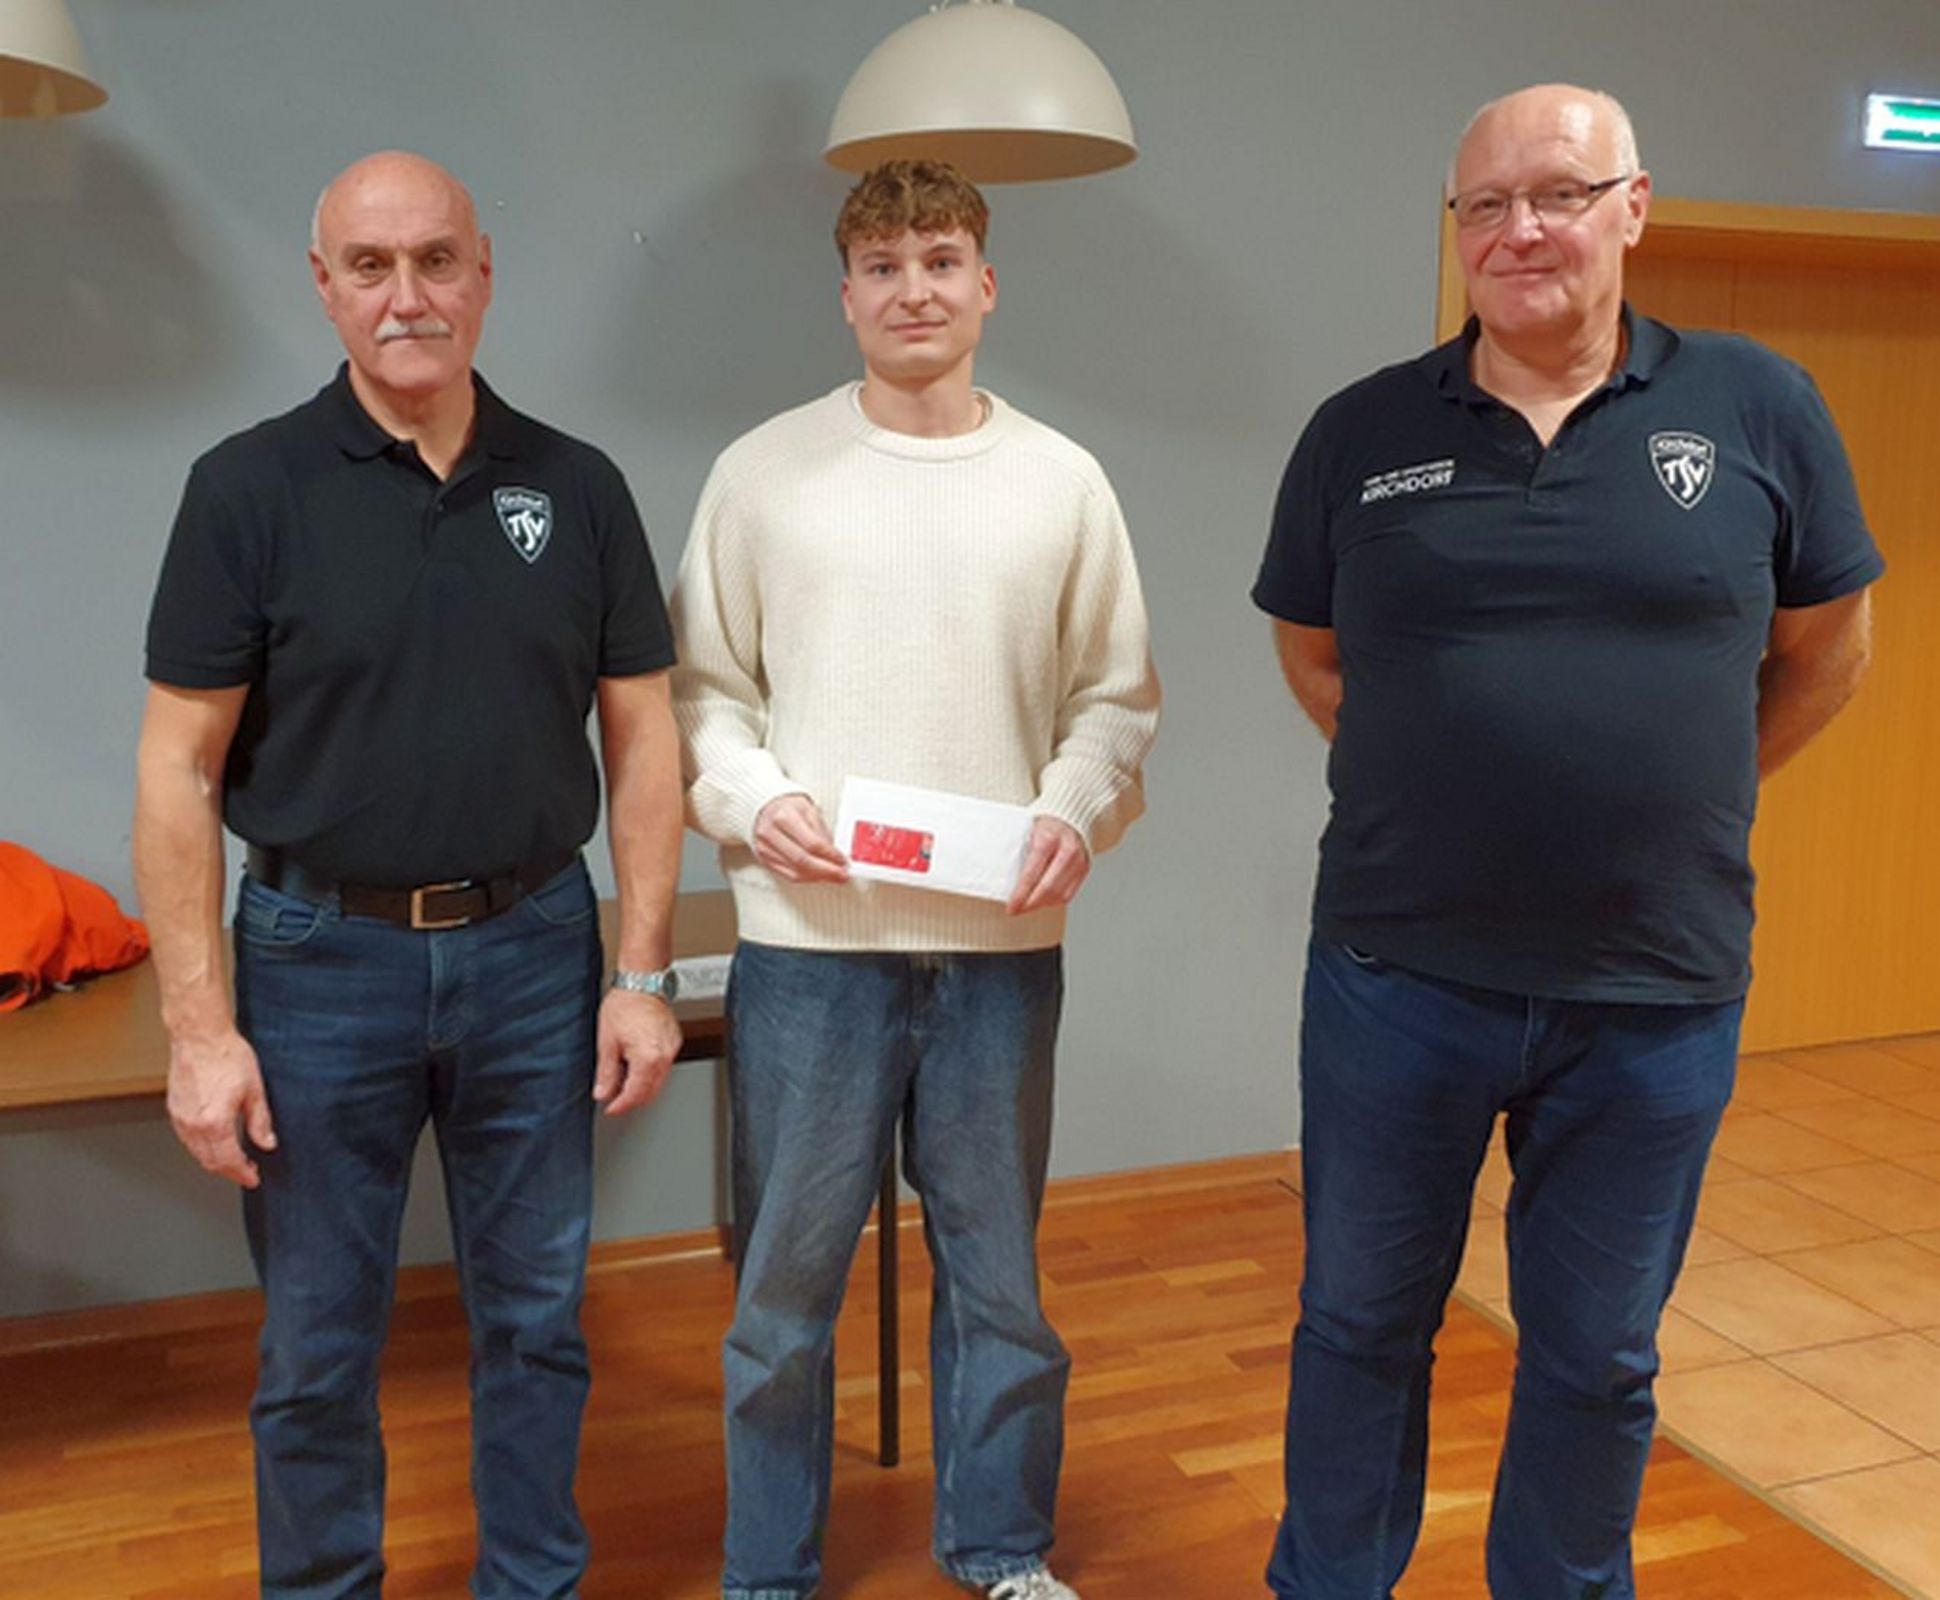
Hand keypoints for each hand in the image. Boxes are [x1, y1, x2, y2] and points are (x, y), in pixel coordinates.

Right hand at [166, 1028, 275, 1187]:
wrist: (200, 1037)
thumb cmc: (226, 1056)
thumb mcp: (255, 1090)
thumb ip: (260, 1121)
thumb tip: (267, 1143)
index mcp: (215, 1122)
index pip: (229, 1161)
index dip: (243, 1174)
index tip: (253, 1179)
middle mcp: (193, 1124)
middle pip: (210, 1162)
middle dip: (229, 1171)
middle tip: (246, 1171)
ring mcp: (180, 1118)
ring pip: (196, 1153)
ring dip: (214, 1161)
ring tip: (234, 1159)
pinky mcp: (173, 1110)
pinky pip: (187, 1139)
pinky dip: (201, 1148)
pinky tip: (215, 1142)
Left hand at [594, 988, 682, 1114]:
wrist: (642, 982)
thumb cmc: (625, 1005)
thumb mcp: (607, 1043)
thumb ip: (606, 1073)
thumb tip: (603, 1092)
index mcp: (648, 1058)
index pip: (635, 1094)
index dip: (620, 1106)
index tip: (611, 1109)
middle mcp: (665, 1056)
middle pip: (651, 1092)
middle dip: (632, 1099)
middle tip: (615, 1098)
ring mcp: (672, 1049)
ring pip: (659, 1081)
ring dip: (641, 1086)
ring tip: (623, 1077)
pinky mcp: (675, 1042)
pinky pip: (664, 1066)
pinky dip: (650, 1071)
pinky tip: (636, 1064)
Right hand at [752, 794, 849, 884]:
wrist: (765, 808)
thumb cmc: (787, 807)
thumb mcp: (809, 810)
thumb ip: (822, 832)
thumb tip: (836, 853)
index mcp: (784, 817)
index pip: (811, 843)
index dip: (830, 855)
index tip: (843, 860)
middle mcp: (771, 834)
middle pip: (802, 860)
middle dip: (826, 871)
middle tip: (841, 874)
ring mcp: (765, 849)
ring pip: (795, 872)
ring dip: (818, 877)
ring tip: (833, 876)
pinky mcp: (765, 860)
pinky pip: (788, 875)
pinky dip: (807, 878)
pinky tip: (818, 876)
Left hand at [1008, 816, 1089, 914]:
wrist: (1072, 817)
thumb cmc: (1046, 825)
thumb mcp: (1028, 831)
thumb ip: (1018, 851)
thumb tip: (1000, 876)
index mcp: (1048, 839)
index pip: (1032, 873)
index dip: (1020, 894)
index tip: (1011, 906)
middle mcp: (1067, 851)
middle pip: (1048, 888)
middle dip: (1030, 904)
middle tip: (1016, 910)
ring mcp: (1079, 861)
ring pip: (1059, 894)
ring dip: (1041, 904)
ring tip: (1027, 906)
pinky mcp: (1085, 869)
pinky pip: (1069, 894)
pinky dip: (1054, 901)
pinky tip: (1043, 900)